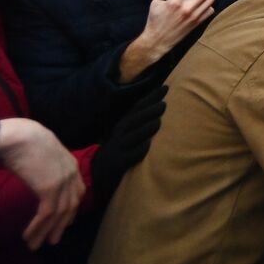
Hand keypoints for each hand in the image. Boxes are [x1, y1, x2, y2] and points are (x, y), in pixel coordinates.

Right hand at [0, 118, 84, 249]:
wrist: (17, 136)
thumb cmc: (24, 140)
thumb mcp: (43, 154)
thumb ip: (47, 166)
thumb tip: (40, 176)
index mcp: (71, 164)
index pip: (77, 192)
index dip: (70, 209)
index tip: (63, 222)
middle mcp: (71, 173)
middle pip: (71, 205)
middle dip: (61, 225)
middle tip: (52, 240)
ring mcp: (62, 181)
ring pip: (58, 214)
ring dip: (45, 232)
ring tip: (35, 245)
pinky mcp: (50, 188)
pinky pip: (46, 214)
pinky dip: (37, 227)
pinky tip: (28, 236)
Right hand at [90, 84, 167, 204]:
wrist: (97, 175)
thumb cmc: (120, 151)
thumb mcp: (127, 134)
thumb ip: (140, 122)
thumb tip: (162, 105)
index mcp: (122, 126)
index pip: (137, 108)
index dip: (150, 98)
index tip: (165, 88)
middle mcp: (119, 136)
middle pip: (133, 120)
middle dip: (148, 111)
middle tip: (164, 104)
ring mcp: (117, 150)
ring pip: (131, 137)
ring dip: (145, 129)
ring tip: (159, 122)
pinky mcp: (118, 165)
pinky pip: (129, 157)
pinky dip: (138, 150)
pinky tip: (148, 145)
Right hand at [121, 0, 212, 81]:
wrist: (157, 41)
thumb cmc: (154, 21)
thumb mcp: (155, 3)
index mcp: (174, 1)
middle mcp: (186, 8)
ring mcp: (194, 16)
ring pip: (210, 0)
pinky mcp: (197, 23)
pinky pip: (210, 11)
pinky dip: (208, 6)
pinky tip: (202, 5)